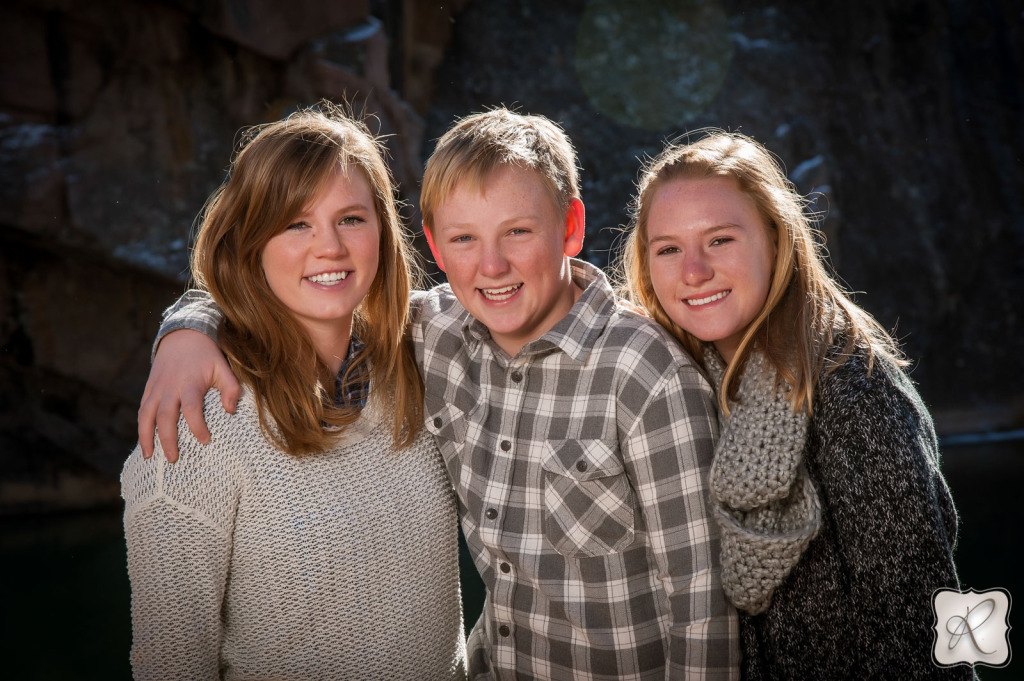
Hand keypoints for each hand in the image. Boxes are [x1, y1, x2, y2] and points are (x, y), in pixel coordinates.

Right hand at [137, 329, 239, 461]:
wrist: (183, 334)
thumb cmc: (207, 356)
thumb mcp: (223, 367)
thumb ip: (231, 389)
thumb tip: (230, 411)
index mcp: (190, 383)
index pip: (191, 408)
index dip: (197, 426)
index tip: (206, 441)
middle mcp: (170, 387)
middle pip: (164, 416)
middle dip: (167, 439)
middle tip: (173, 459)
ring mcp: (156, 388)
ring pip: (146, 415)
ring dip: (146, 437)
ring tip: (149, 457)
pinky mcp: (149, 388)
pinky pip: (142, 410)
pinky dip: (141, 426)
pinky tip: (145, 442)